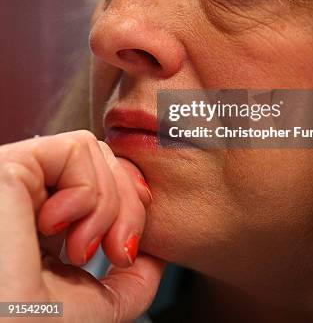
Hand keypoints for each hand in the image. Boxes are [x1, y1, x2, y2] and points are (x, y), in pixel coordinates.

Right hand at [0, 130, 164, 321]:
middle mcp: (26, 193)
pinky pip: (75, 148)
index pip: (94, 177)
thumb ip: (129, 282)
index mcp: (39, 220)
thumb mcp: (93, 307)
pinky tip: (58, 229)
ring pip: (90, 149)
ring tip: (79, 251)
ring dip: (105, 204)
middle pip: (99, 158)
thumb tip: (155, 255)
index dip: (127, 196)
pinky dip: (87, 191)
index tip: (130, 244)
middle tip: (117, 254)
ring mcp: (16, 176)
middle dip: (126, 205)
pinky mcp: (9, 165)